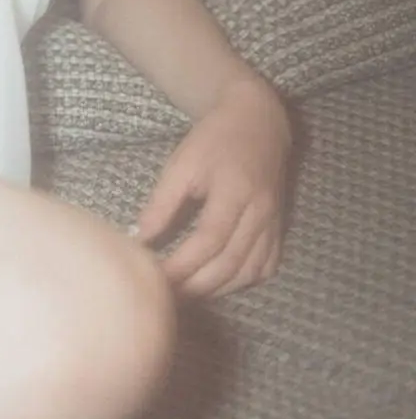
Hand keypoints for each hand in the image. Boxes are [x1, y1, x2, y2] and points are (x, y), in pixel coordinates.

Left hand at [133, 82, 293, 298]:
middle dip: (197, 285)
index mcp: (235, 192)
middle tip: (166, 296)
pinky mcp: (279, 228)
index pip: (209, 240)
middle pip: (229, 263)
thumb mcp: (182, 164)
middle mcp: (260, 213)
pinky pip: (265, 266)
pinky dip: (242, 281)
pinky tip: (219, 284)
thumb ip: (162, 202)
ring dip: (217, 289)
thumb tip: (139, 239)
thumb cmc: (213, 140)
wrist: (258, 121)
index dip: (183, 265)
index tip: (156, 279)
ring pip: (248, 271)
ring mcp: (273, 223)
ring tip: (186, 294)